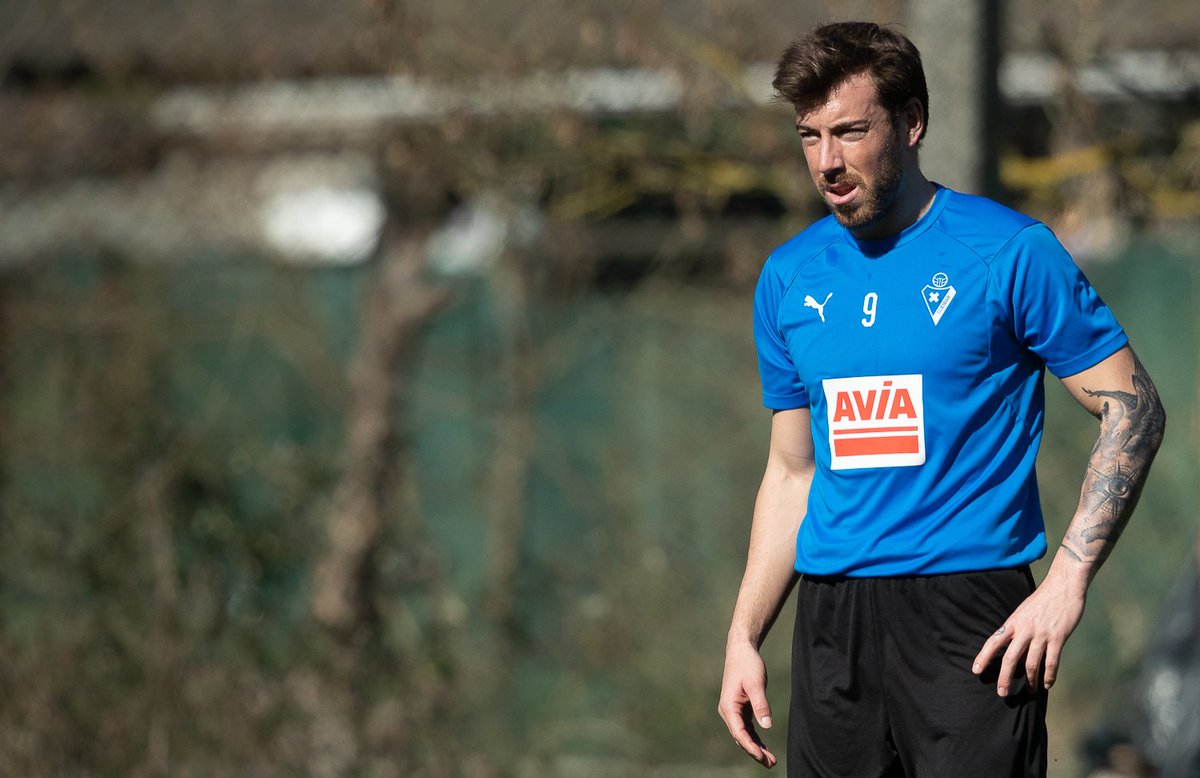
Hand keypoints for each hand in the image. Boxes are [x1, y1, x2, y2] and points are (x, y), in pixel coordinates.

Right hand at [717, 641, 777, 767]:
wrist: (741, 650)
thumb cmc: (748, 665)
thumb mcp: (756, 684)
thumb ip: (761, 705)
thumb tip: (767, 726)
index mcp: (729, 706)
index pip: (739, 732)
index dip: (750, 746)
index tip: (762, 756)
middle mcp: (728, 711)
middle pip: (741, 737)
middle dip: (755, 751)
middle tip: (771, 763)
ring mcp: (733, 710)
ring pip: (744, 734)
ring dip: (756, 747)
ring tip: (771, 761)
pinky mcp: (740, 708)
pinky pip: (747, 728)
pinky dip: (755, 738)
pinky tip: (765, 747)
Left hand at [971, 571, 1086, 695]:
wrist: (1063, 585)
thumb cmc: (1043, 599)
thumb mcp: (1023, 611)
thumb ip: (1018, 629)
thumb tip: (1013, 647)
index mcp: (1013, 622)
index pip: (993, 641)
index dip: (983, 657)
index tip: (976, 670)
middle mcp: (1024, 629)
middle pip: (1009, 658)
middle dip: (1004, 678)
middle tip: (1001, 693)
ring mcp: (1041, 634)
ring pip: (1031, 664)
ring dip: (1030, 681)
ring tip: (1030, 691)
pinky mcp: (1058, 637)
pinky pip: (1051, 661)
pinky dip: (1049, 676)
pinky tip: (1047, 684)